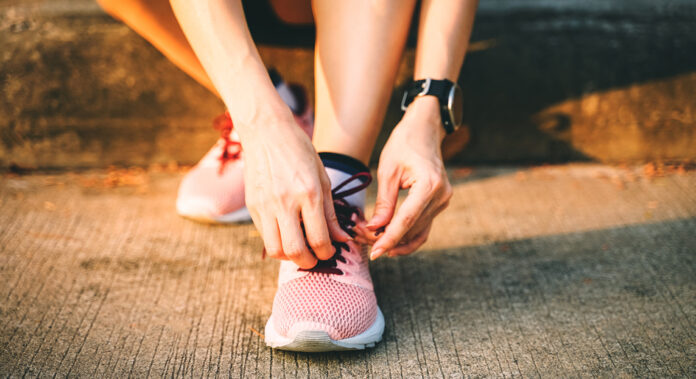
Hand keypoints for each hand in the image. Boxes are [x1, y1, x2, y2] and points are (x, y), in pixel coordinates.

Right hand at [241, 114, 350, 268]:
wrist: (267, 133)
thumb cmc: (300, 152)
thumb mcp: (322, 178)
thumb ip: (331, 212)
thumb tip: (342, 239)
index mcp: (308, 194)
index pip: (318, 239)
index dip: (327, 253)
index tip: (330, 251)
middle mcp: (285, 202)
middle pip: (295, 251)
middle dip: (308, 262)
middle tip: (315, 258)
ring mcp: (266, 205)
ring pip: (275, 249)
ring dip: (289, 257)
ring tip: (299, 250)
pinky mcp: (252, 206)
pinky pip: (264, 236)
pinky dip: (277, 243)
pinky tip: (287, 235)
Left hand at [367, 96, 452, 258]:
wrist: (425, 130)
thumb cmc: (404, 144)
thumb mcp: (388, 170)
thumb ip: (384, 202)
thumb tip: (374, 229)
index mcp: (429, 186)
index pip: (406, 221)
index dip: (389, 239)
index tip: (374, 253)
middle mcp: (440, 196)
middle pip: (412, 229)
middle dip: (388, 240)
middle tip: (363, 242)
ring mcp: (443, 201)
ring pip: (419, 233)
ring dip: (397, 242)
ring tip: (373, 243)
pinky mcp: (439, 203)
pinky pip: (423, 226)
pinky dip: (407, 236)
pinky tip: (390, 242)